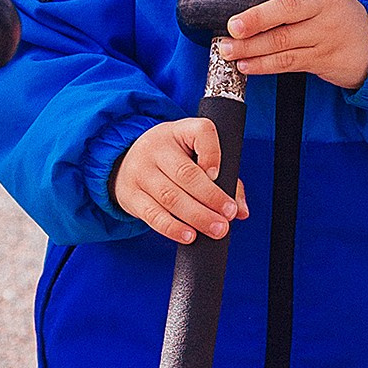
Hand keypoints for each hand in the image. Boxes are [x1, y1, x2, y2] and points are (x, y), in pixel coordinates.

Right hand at [114, 118, 249, 244]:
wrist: (126, 164)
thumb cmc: (172, 161)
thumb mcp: (195, 156)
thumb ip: (225, 179)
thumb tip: (241, 210)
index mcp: (179, 131)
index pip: (201, 132)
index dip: (212, 153)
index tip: (218, 175)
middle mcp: (157, 148)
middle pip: (186, 174)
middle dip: (211, 198)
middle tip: (228, 216)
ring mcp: (140, 171)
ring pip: (170, 197)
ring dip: (197, 217)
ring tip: (216, 229)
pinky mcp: (131, 195)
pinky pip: (153, 215)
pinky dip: (172, 228)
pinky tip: (189, 236)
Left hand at [221, 0, 367, 91]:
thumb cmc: (338, 17)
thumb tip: (244, 2)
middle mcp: (323, 8)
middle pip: (288, 9)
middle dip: (256, 18)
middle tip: (232, 26)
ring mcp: (322, 35)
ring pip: (282, 40)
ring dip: (251, 47)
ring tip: (228, 49)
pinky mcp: (319, 59)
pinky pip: (286, 62)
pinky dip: (263, 65)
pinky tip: (246, 65)